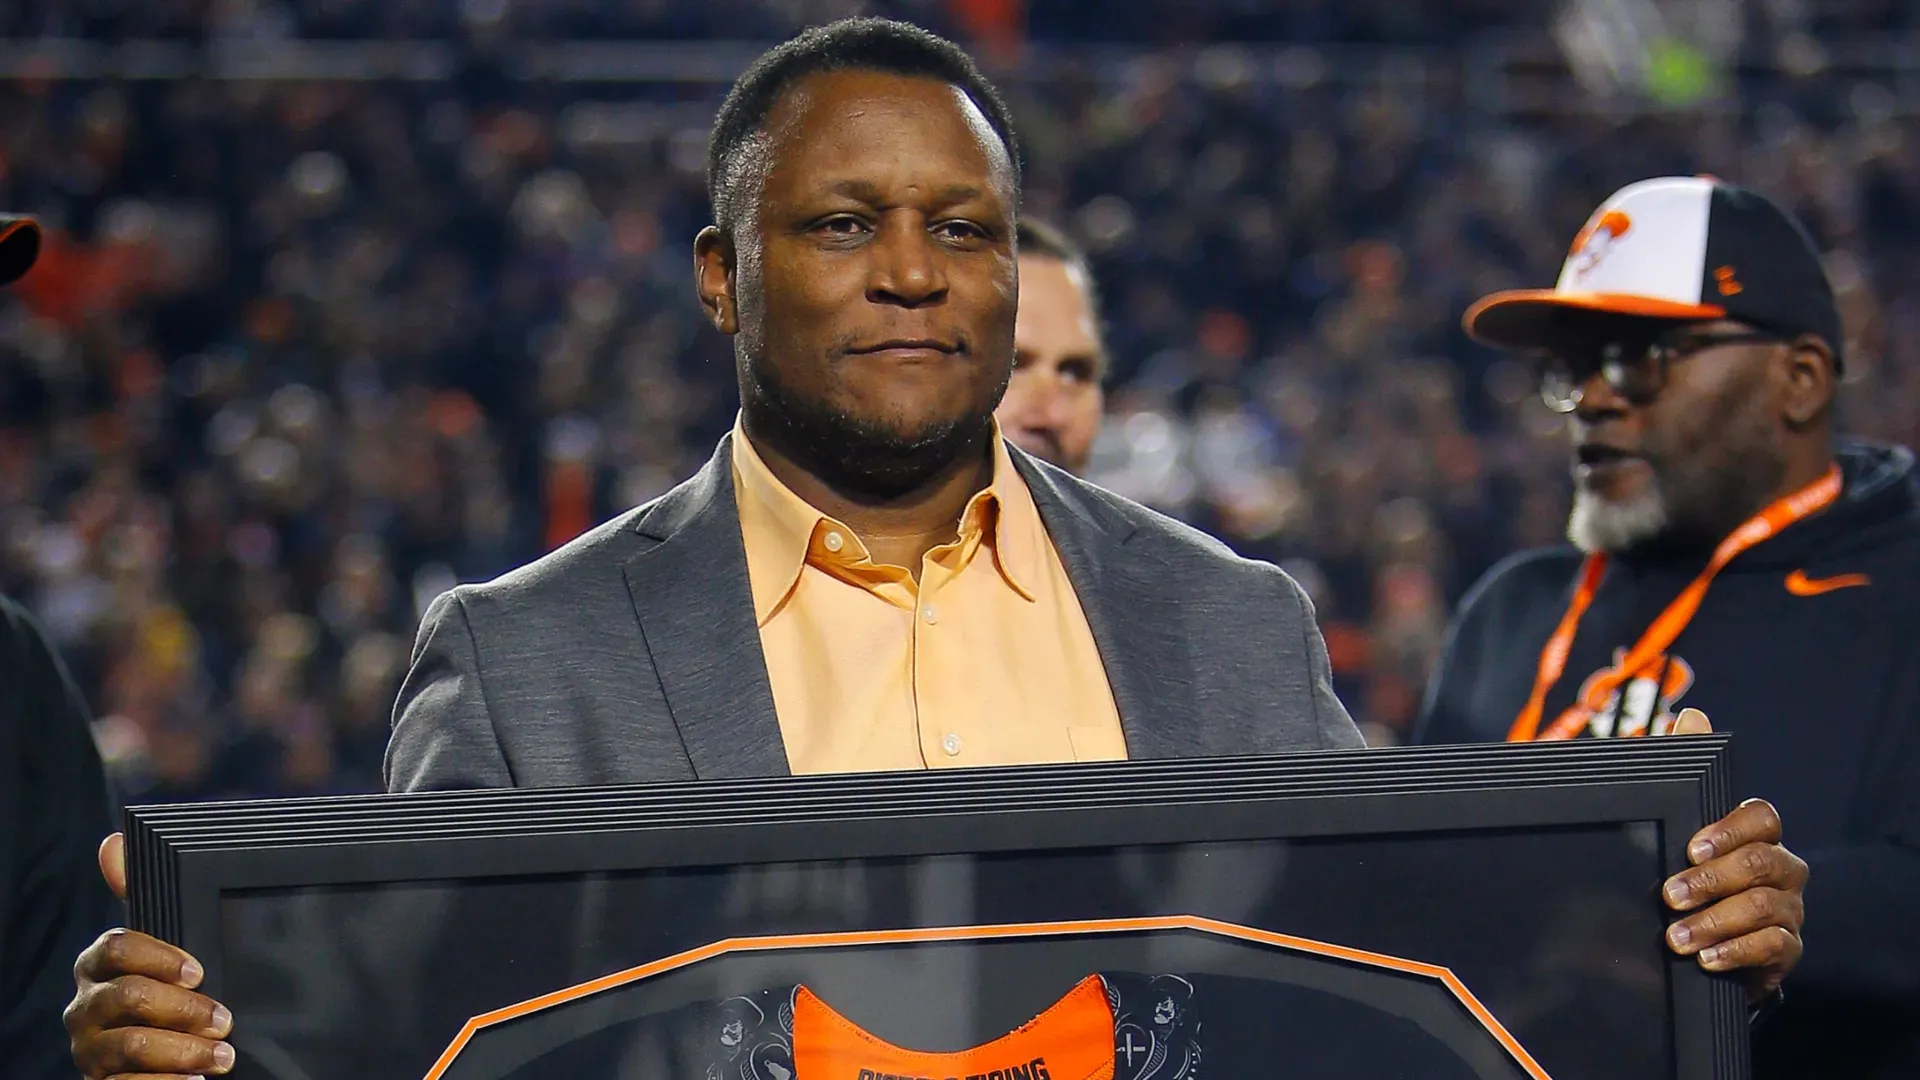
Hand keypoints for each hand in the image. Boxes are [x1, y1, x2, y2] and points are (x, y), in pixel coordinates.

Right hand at [66, 832, 235, 1077]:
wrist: (176, 1060)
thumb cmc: (174, 992)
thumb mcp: (169, 947)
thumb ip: (145, 898)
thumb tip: (112, 841)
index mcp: (98, 966)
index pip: (114, 948)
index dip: (158, 957)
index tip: (200, 970)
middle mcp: (86, 1007)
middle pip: (125, 997)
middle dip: (182, 1008)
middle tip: (225, 1020)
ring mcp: (91, 1051)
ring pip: (129, 1045)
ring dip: (183, 1051)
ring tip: (223, 1056)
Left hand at [1660, 709, 1807, 1000]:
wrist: (1697, 941)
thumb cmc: (1687, 871)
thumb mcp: (1673, 825)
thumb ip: (1683, 771)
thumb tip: (1693, 716)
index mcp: (1755, 832)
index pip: (1761, 817)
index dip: (1729, 830)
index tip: (1689, 848)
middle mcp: (1781, 866)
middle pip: (1761, 863)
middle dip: (1713, 880)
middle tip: (1670, 896)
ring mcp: (1788, 908)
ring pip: (1765, 907)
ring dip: (1716, 922)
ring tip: (1676, 937)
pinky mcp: (1785, 949)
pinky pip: (1772, 946)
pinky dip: (1735, 951)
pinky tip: (1705, 958)